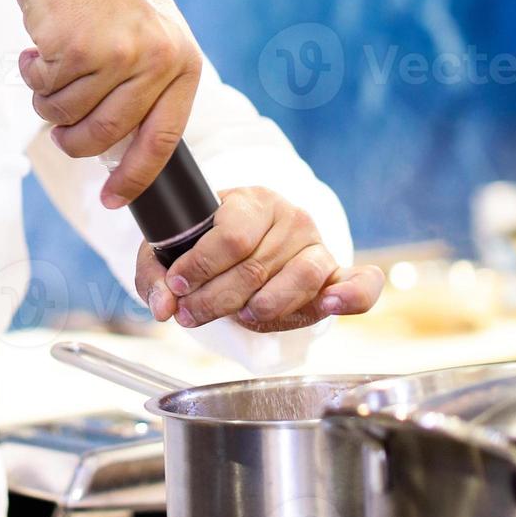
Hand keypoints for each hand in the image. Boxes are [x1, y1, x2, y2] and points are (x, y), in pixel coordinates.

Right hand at [17, 0, 202, 208]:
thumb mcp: (147, 38)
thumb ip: (147, 91)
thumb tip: (130, 158)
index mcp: (182, 63)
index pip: (162, 140)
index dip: (134, 178)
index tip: (113, 200)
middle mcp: (159, 59)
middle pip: (107, 136)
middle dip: (73, 141)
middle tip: (58, 131)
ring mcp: (121, 52)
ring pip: (71, 116)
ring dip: (49, 104)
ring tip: (50, 70)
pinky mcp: (81, 46)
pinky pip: (48, 92)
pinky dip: (34, 77)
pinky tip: (38, 50)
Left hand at [134, 187, 383, 332]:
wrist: (244, 249)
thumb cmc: (205, 249)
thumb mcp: (171, 252)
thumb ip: (156, 276)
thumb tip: (163, 307)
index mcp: (251, 202)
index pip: (232, 236)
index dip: (202, 266)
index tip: (178, 286)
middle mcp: (291, 219)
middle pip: (256, 267)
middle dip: (215, 300)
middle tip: (189, 315)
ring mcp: (317, 247)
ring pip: (298, 281)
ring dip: (261, 309)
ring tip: (237, 315)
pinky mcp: (336, 276)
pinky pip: (360, 284)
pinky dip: (350, 296)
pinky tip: (331, 303)